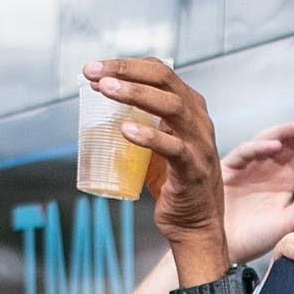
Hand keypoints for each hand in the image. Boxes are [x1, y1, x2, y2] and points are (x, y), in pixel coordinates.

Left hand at [83, 59, 225, 255]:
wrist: (195, 228)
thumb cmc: (174, 187)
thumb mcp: (156, 148)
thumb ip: (139, 127)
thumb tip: (98, 115)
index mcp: (189, 109)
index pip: (159, 72)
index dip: (126, 65)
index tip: (94, 70)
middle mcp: (198, 120)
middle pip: (164, 79)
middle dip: (126, 71)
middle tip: (93, 73)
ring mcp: (200, 144)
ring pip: (170, 106)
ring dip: (135, 94)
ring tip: (105, 90)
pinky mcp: (194, 170)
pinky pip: (173, 148)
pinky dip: (149, 136)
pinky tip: (126, 130)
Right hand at [221, 110, 293, 263]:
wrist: (222, 250)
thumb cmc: (253, 240)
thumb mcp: (286, 223)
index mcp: (283, 180)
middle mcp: (267, 169)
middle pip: (288, 143)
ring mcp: (248, 167)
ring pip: (268, 142)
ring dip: (285, 133)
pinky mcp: (229, 170)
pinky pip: (245, 153)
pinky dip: (259, 148)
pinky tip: (275, 146)